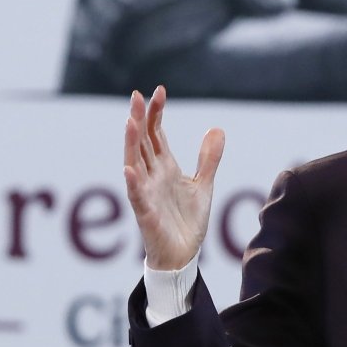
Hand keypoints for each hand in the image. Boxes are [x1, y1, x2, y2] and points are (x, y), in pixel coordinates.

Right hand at [122, 86, 225, 270]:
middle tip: (136, 96)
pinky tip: (129, 169)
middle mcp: (152, 176)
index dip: (156, 113)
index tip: (158, 91)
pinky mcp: (146, 214)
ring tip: (130, 122)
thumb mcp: (203, 184)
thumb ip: (208, 158)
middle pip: (142, 142)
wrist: (183, 255)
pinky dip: (133, 183)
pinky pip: (137, 197)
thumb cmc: (186, 221)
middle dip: (139, 119)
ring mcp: (146, 193)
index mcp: (164, 167)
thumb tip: (217, 129)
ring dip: (131, 143)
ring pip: (135, 163)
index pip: (156, 134)